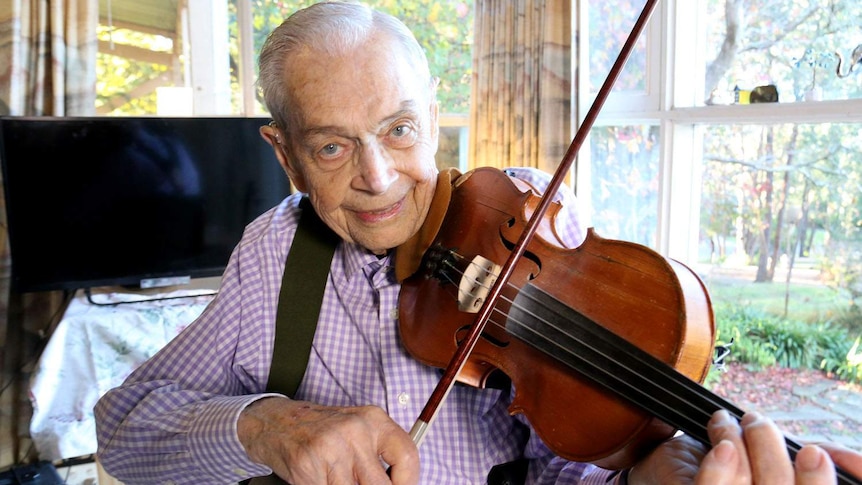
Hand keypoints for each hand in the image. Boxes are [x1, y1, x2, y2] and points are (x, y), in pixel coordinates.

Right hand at [238, 396, 419, 483]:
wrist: (277, 422)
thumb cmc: (321, 430)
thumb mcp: (357, 430)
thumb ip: (379, 453)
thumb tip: (398, 482)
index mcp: (373, 419)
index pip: (407, 457)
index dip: (409, 482)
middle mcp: (355, 431)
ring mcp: (331, 448)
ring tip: (338, 480)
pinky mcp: (308, 466)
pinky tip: (322, 481)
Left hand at [694, 409, 861, 483]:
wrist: (661, 480)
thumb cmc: (717, 471)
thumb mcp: (763, 462)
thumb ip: (794, 457)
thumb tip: (837, 454)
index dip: (823, 476)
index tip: (814, 453)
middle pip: (780, 484)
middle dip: (769, 444)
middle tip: (754, 420)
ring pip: (747, 481)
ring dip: (736, 439)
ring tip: (724, 422)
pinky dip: (719, 464)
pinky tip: (722, 446)